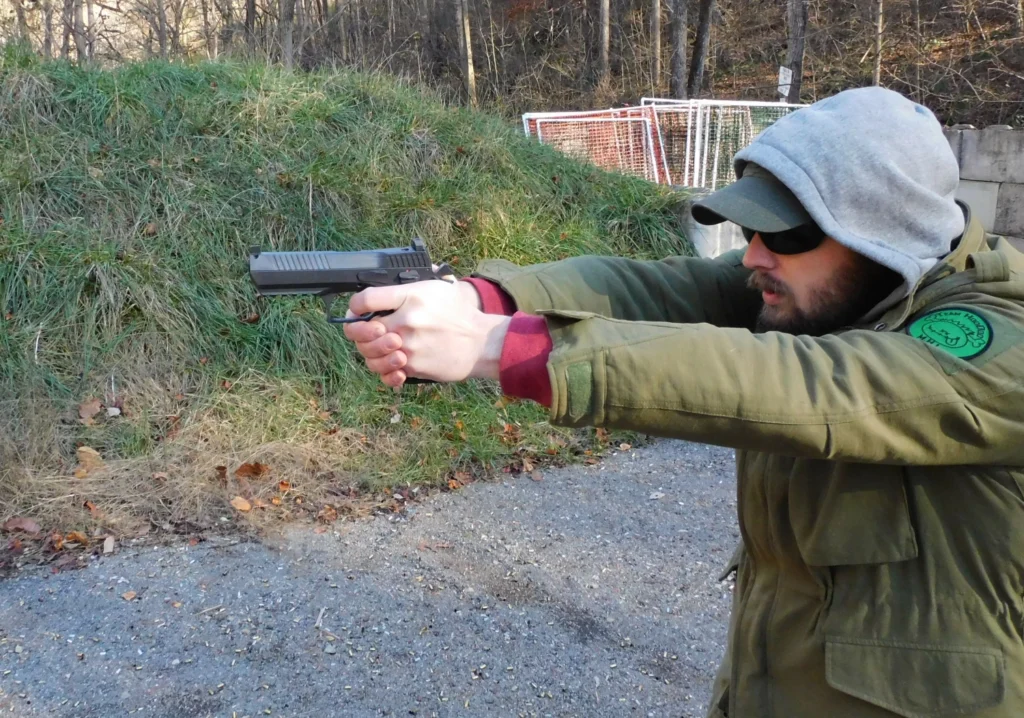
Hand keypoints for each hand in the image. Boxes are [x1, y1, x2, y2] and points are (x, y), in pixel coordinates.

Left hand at [342, 279, 508, 387]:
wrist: (482, 343)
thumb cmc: (460, 314)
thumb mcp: (439, 286)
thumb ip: (412, 283)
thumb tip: (387, 283)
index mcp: (411, 296)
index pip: (365, 299)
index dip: (355, 306)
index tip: (357, 309)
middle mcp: (406, 320)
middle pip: (362, 330)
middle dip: (359, 332)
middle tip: (366, 332)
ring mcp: (408, 346)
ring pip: (370, 354)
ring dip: (370, 352)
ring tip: (380, 347)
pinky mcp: (413, 366)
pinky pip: (386, 372)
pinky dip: (385, 370)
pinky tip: (392, 364)